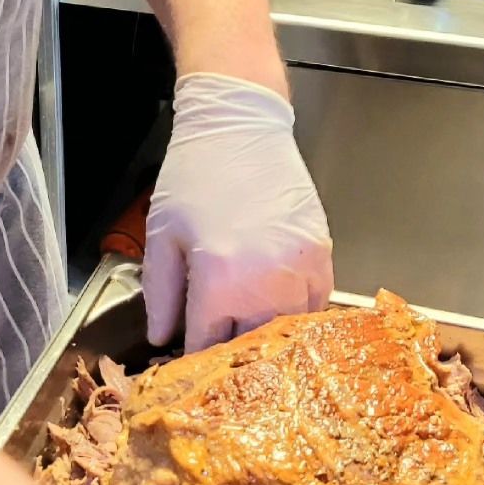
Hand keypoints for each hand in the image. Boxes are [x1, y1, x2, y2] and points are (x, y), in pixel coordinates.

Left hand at [143, 73, 333, 351]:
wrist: (240, 126)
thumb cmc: (196, 174)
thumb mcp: (163, 233)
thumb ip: (161, 293)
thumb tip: (163, 338)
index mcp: (220, 279)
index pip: (207, 346)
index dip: (193, 356)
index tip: (186, 358)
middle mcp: (266, 283)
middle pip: (250, 345)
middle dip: (229, 350)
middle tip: (216, 343)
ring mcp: (301, 269)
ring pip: (287, 330)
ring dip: (265, 334)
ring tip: (247, 327)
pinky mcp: (322, 253)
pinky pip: (316, 304)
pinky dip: (297, 312)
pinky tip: (277, 303)